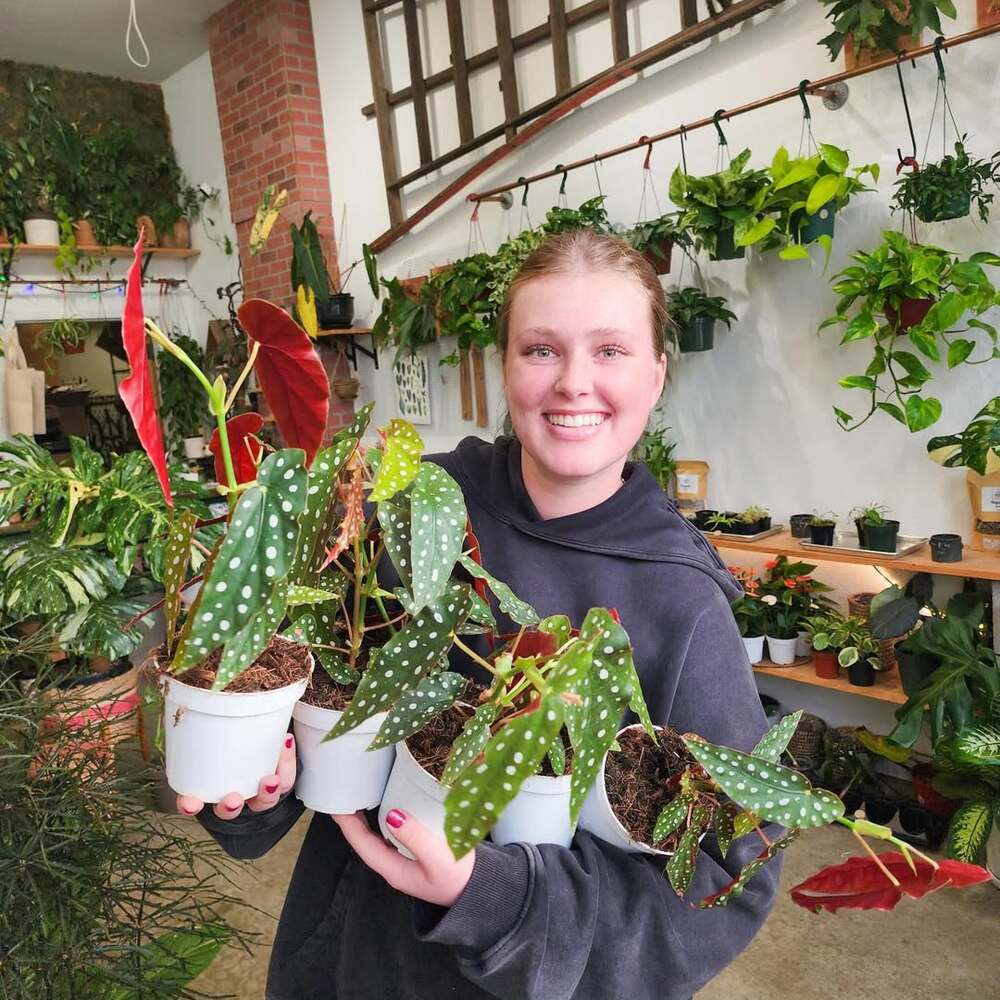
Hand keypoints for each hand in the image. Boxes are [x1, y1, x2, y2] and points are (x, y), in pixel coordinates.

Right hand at [176, 732, 296, 819]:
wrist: (263, 732)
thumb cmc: (231, 732)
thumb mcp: (213, 728)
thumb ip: (200, 720)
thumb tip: (194, 699)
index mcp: (210, 786)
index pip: (194, 802)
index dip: (189, 805)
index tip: (188, 802)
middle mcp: (234, 793)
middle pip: (230, 810)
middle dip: (230, 806)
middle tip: (233, 798)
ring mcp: (258, 791)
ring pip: (262, 802)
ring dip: (266, 793)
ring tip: (269, 780)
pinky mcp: (281, 780)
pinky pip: (286, 778)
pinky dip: (287, 762)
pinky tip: (285, 742)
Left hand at [333, 809, 474, 907]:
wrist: (478, 893)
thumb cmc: (459, 878)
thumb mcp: (438, 858)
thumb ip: (416, 837)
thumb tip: (392, 815)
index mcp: (394, 869)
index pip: (363, 845)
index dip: (348, 825)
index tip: (337, 806)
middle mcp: (394, 867)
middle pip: (365, 842)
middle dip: (352, 821)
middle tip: (344, 796)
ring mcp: (404, 863)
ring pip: (377, 839)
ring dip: (366, 821)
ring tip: (360, 799)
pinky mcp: (415, 857)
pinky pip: (392, 837)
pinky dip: (384, 821)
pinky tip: (389, 810)